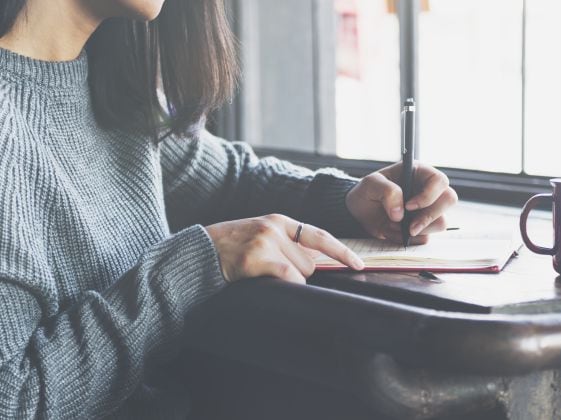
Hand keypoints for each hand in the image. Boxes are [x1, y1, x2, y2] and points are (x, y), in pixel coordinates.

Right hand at [206, 214, 364, 283]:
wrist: (199, 251)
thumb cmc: (231, 249)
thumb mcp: (261, 236)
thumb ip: (287, 244)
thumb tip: (315, 264)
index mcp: (279, 221)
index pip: (319, 236)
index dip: (341, 251)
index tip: (359, 264)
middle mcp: (275, 228)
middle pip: (310, 262)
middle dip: (298, 273)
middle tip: (270, 271)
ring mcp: (265, 242)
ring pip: (300, 273)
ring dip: (287, 280)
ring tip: (261, 273)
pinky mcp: (256, 258)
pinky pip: (288, 277)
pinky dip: (287, 285)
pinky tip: (268, 283)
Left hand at [346, 162, 457, 243]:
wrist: (359, 213)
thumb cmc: (367, 192)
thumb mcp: (370, 185)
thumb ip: (387, 192)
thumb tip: (401, 213)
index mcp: (420, 173)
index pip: (439, 181)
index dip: (429, 195)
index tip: (409, 206)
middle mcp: (429, 191)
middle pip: (449, 200)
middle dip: (430, 216)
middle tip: (409, 226)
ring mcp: (428, 210)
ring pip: (441, 222)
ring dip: (417, 230)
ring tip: (392, 226)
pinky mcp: (423, 227)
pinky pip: (426, 238)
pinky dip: (408, 239)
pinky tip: (392, 231)